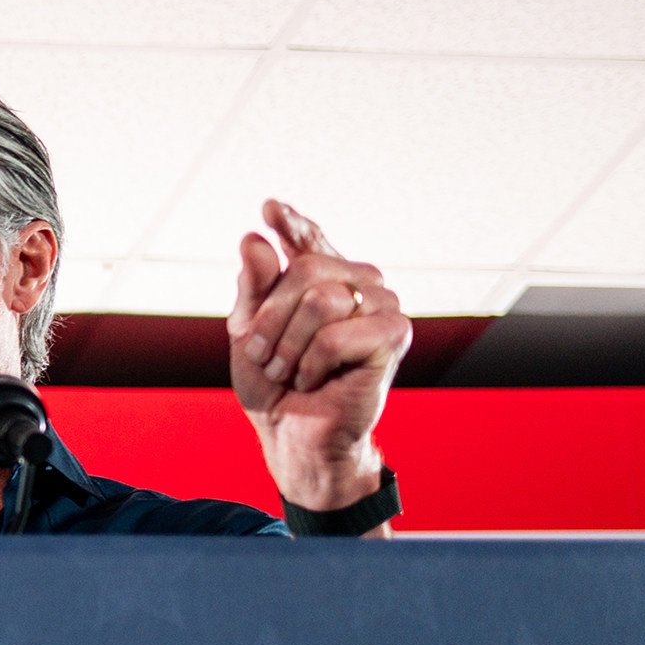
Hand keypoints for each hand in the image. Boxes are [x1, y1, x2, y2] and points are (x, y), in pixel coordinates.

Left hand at [229, 200, 408, 513]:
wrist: (294, 434)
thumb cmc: (274, 383)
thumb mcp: (249, 331)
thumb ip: (253, 287)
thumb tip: (254, 240)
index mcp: (325, 277)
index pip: (309, 239)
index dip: (292, 224)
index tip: (270, 209)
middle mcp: (359, 281)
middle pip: (306, 269)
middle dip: (271, 318)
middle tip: (264, 356)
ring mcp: (382, 304)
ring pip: (321, 300)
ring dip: (289, 346)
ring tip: (290, 371)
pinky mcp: (394, 334)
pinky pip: (335, 335)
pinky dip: (312, 364)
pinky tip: (317, 379)